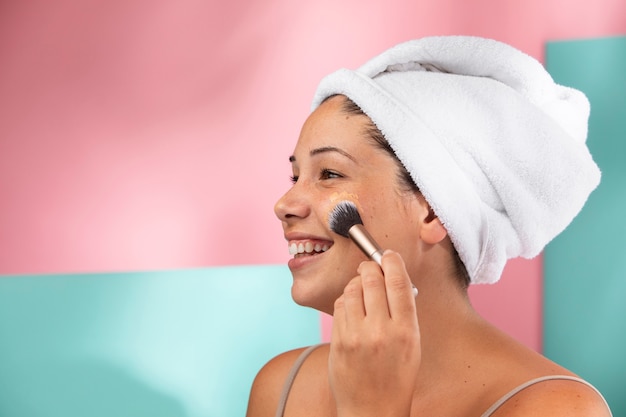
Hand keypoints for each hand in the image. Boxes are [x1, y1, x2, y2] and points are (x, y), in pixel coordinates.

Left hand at [329, 250, 420, 416]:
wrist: (373, 410)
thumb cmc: (397, 378)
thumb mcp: (412, 345)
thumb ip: (403, 312)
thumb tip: (392, 279)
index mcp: (406, 331)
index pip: (398, 282)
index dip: (392, 262)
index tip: (388, 255)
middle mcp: (380, 331)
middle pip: (371, 279)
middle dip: (370, 266)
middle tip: (370, 266)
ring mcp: (356, 336)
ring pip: (351, 289)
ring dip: (356, 282)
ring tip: (361, 288)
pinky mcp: (337, 340)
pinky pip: (339, 306)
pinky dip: (345, 300)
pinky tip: (352, 307)